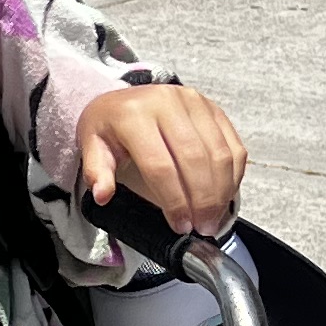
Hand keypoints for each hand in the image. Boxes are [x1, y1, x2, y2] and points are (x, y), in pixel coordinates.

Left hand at [77, 83, 249, 240]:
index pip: (160, 165)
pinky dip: (234, 175)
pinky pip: (232, 145)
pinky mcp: (213, 109)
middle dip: (203, 200)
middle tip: (203, 227)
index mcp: (134, 115)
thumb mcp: (92, 146)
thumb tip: (102, 195)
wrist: (124, 99)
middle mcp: (168, 103)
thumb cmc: (110, 126)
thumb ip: (97, 172)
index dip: (174, 200)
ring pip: (219, 153)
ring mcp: (195, 103)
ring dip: (221, 192)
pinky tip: (225, 196)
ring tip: (214, 218)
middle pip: (195, 159)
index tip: (180, 224)